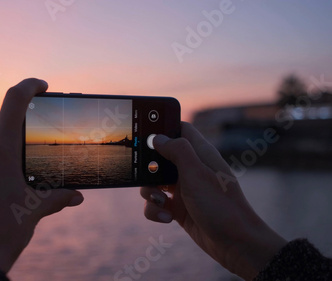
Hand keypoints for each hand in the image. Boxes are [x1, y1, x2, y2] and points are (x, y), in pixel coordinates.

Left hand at [0, 78, 83, 271]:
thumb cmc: (4, 231)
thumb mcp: (35, 209)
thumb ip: (58, 196)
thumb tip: (77, 196)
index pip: (14, 100)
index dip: (30, 86)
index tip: (41, 86)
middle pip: (1, 135)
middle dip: (16, 148)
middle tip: (27, 170)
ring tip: (7, 193)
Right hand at [140, 122, 286, 279]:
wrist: (235, 244)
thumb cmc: (221, 206)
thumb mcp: (196, 174)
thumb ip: (177, 151)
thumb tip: (157, 137)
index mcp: (199, 154)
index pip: (180, 129)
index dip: (162, 127)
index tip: (144, 132)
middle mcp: (190, 169)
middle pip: (159, 157)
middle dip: (147, 167)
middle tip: (146, 174)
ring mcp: (183, 189)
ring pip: (153, 182)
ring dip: (149, 192)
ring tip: (161, 201)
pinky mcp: (178, 208)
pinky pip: (156, 204)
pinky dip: (155, 210)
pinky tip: (167, 217)